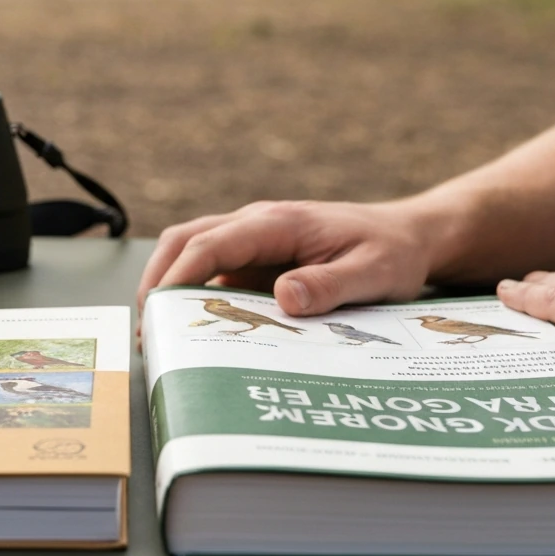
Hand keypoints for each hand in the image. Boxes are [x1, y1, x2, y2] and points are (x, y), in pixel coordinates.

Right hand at [137, 200, 435, 315]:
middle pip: (186, 240)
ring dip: (169, 286)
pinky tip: (193, 330)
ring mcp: (254, 240)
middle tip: (146, 328)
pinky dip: (194, 295)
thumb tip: (284, 297)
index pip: (211, 241)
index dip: (179, 274)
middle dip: (157, 279)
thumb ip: (330, 284)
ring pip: (192, 251)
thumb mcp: (374, 272)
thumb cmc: (393, 251)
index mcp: (279, 222)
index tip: (158, 308)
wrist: (409, 236)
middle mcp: (258, 224)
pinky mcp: (257, 259)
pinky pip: (214, 271)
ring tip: (157, 333)